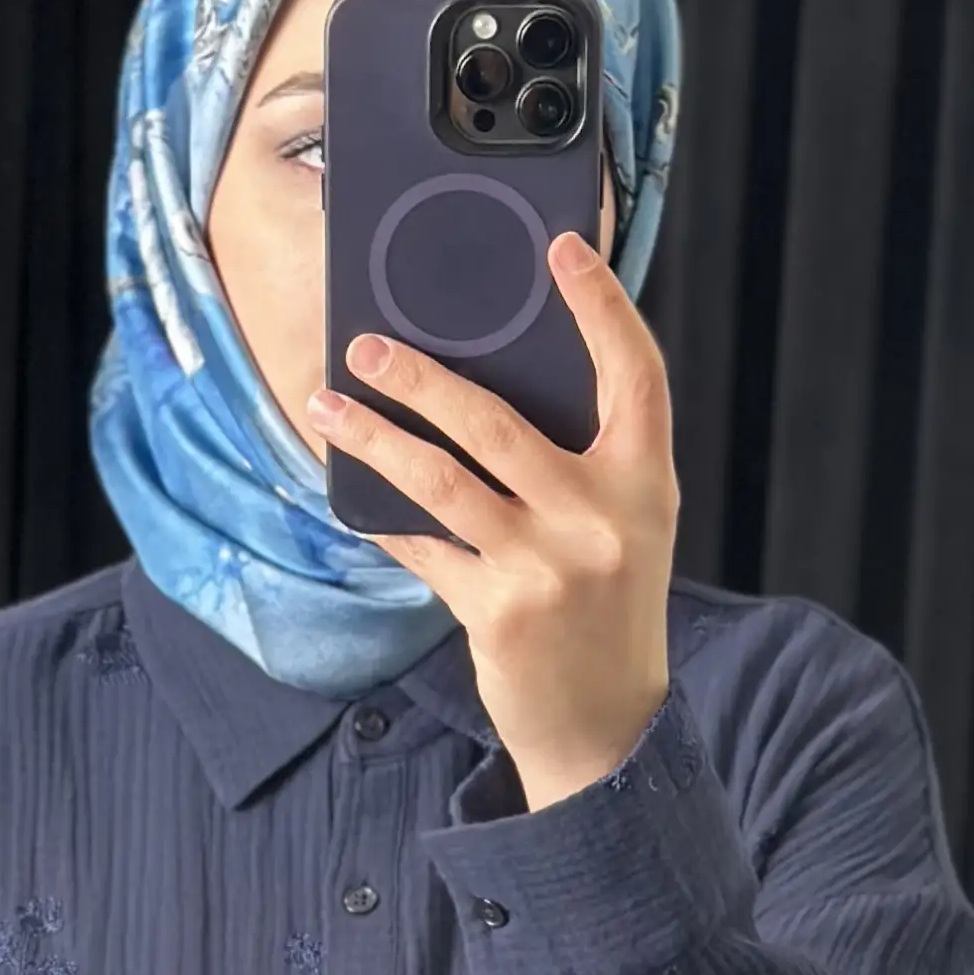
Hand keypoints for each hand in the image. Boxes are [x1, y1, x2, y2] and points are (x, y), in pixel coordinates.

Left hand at [312, 228, 677, 808]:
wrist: (607, 724)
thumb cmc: (608, 603)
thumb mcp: (624, 523)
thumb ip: (582, 459)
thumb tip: (484, 381)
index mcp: (647, 483)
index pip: (635, 373)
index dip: (601, 305)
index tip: (563, 249)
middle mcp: (602, 519)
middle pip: (497, 422)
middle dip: (421, 376)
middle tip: (367, 345)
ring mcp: (547, 568)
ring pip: (440, 479)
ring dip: (373, 436)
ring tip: (326, 404)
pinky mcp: (497, 612)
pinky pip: (424, 546)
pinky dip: (384, 517)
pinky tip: (350, 490)